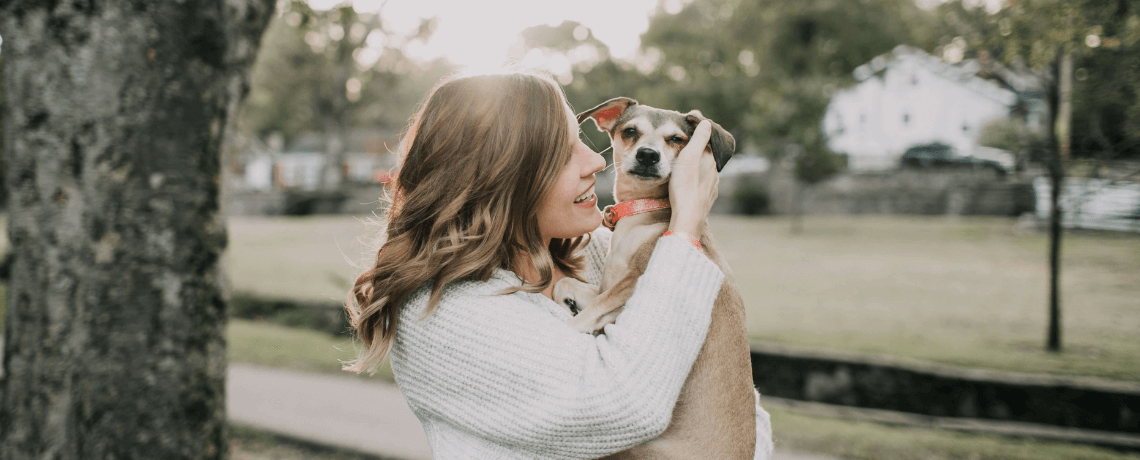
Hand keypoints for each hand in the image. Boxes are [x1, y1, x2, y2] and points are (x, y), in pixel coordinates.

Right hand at [668, 120, 718, 235]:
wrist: (688, 216)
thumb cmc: (685, 185)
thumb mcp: (689, 157)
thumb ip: (699, 139)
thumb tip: (707, 123)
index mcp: (710, 160)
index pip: (708, 143)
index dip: (700, 138)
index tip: (691, 133)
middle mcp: (714, 172)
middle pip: (707, 158)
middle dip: (699, 153)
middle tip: (686, 150)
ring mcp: (712, 187)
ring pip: (706, 173)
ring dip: (699, 168)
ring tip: (687, 167)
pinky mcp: (707, 199)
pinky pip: (704, 186)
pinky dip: (698, 181)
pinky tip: (692, 184)